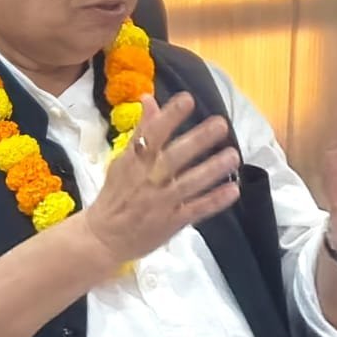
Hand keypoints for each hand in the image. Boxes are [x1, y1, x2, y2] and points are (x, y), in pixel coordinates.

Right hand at [82, 92, 240, 264]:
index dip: (169, 117)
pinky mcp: (171, 223)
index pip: (151, 134)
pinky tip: (233, 190)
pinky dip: (214, 201)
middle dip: (197, 140)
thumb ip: (141, 131)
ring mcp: (160, 202)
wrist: (102, 238)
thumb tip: (149, 98)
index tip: (188, 99)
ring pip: (188, 183)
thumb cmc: (115, 196)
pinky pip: (195, 210)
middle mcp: (147, 179)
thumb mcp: (122, 161)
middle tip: (220, 125)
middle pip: (173, 157)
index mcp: (133, 162)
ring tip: (233, 156)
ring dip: (211, 170)